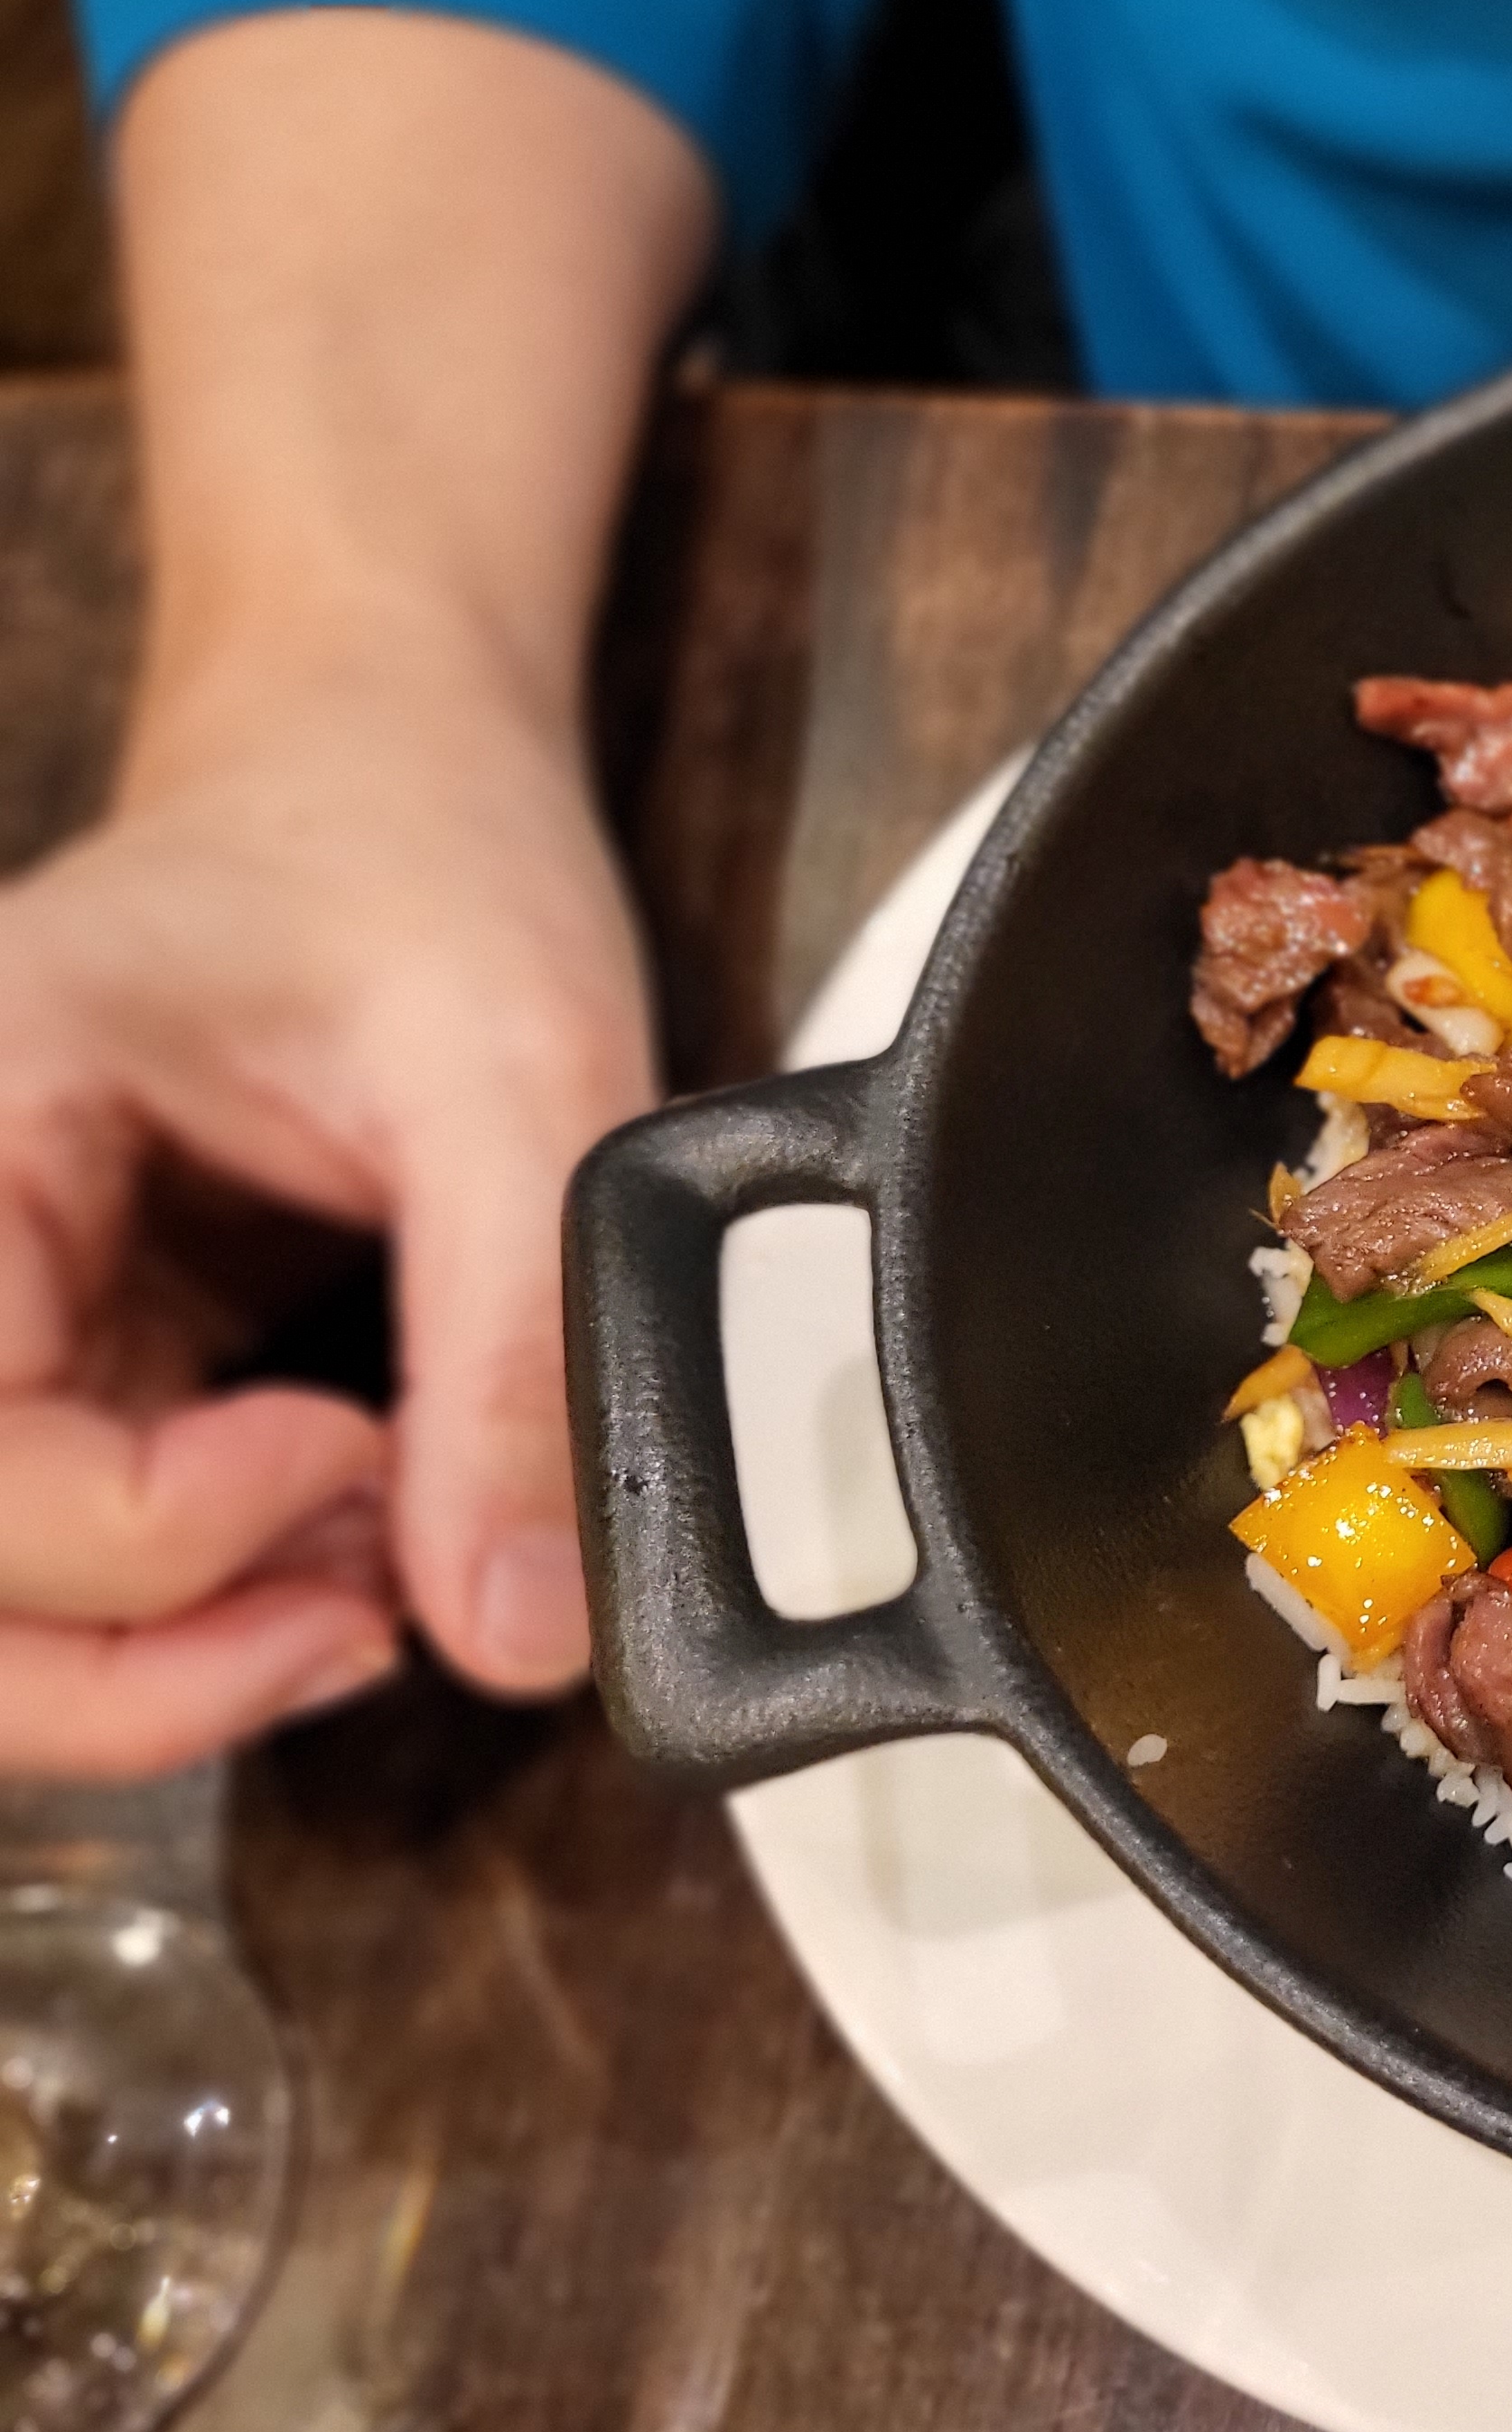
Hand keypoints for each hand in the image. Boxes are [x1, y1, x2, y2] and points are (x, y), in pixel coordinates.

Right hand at [0, 642, 654, 1773]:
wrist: (394, 769)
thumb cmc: (415, 854)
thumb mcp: (521, 1072)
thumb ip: (520, 1348)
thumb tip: (518, 1624)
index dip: (154, 1528)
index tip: (355, 1455)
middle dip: (146, 1662)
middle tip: (368, 1611)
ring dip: (181, 1657)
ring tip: (378, 1573)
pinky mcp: (71, 1371)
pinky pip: (85, 1563)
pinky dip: (221, 1601)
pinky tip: (363, 1535)